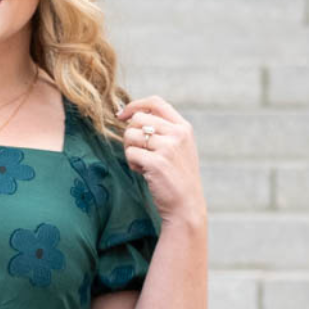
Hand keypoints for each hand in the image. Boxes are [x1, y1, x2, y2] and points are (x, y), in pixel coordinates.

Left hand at [115, 94, 205, 222]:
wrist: (186, 205)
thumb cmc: (178, 178)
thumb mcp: (179, 148)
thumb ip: (164, 131)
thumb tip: (132, 116)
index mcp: (183, 127)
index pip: (156, 102)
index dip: (135, 105)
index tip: (123, 115)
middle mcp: (177, 134)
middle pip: (138, 119)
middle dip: (131, 135)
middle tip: (137, 151)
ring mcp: (168, 147)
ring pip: (131, 135)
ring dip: (130, 150)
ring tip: (142, 164)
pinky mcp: (156, 162)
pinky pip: (130, 153)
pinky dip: (132, 163)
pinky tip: (142, 172)